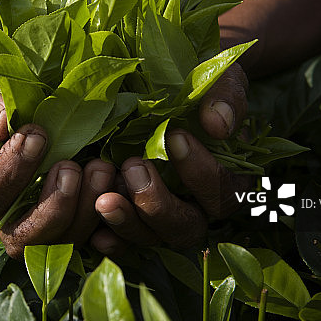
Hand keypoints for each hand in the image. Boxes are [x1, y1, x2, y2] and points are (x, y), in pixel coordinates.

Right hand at [0, 70, 115, 257]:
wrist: (5, 86)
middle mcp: (2, 210)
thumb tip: (0, 124)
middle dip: (53, 208)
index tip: (36, 135)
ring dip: (85, 210)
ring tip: (102, 167)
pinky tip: (120, 184)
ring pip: (61, 241)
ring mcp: (40, 214)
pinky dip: (110, 216)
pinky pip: (93, 231)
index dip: (12, 172)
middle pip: (23, 238)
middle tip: (72, 167)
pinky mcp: (74, 210)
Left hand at [92, 64, 250, 254]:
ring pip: (151, 237)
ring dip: (128, 223)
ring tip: (103, 200)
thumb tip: (219, 125)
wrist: (168, 80)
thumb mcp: (219, 78)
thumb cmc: (199, 81)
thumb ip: (225, 96)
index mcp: (227, 180)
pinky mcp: (130, 217)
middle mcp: (196, 207)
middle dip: (158, 204)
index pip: (221, 191)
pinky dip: (109, 239)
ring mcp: (161, 217)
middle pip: (186, 227)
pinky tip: (94, 232)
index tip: (176, 136)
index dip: (201, 171)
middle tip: (133, 167)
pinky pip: (122, 242)